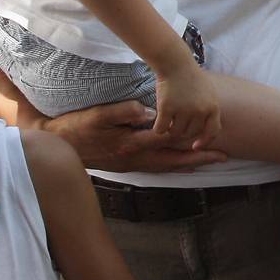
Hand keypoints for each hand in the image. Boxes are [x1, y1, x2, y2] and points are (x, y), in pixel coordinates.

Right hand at [36, 100, 227, 172]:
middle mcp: (135, 158)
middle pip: (173, 160)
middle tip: (223, 157)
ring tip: (208, 161)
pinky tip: (180, 164)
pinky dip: (171, 166)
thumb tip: (149, 112)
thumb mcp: (98, 115)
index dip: (191, 141)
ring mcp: (131, 164)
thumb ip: (124, 112)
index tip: (213, 139)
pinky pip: (155, 167)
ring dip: (188, 163)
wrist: (56, 146)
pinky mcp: (126, 165)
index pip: (169, 142)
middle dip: (199, 158)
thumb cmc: (77, 127)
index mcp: (132, 144)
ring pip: (166, 166)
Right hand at [152, 60, 220, 148]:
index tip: (195, 146)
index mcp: (213, 107)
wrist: (175, 64)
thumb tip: (208, 134)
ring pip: (176, 133)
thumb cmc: (191, 78)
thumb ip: (209, 111)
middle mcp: (200, 110)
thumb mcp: (208, 93)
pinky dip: (158, 128)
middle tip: (176, 123)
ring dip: (170, 129)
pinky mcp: (167, 108)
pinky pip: (161, 128)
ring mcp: (184, 110)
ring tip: (168, 120)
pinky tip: (158, 121)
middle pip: (191, 133)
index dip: (204, 141)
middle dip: (183, 131)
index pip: (212, 131)